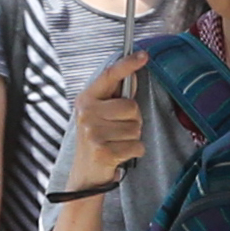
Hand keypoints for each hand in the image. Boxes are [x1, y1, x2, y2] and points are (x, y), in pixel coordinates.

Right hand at [62, 52, 147, 191]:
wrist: (85, 175)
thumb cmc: (97, 141)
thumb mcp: (100, 115)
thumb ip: (115, 97)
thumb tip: (133, 75)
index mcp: (86, 100)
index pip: (109, 76)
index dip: (127, 65)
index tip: (143, 55)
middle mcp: (86, 114)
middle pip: (131, 106)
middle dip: (133, 120)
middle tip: (118, 131)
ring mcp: (92, 133)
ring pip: (136, 127)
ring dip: (133, 138)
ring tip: (117, 144)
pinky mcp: (102, 151)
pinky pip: (136, 145)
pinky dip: (134, 152)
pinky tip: (119, 155)